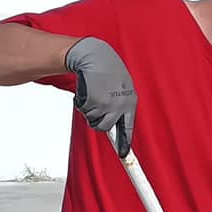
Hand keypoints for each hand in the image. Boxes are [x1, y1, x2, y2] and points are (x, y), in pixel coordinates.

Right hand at [66, 37, 136, 156]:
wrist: (95, 55)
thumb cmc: (107, 69)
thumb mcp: (120, 86)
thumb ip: (119, 103)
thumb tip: (113, 123)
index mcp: (130, 102)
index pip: (128, 128)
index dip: (124, 143)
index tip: (123, 155)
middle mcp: (120, 106)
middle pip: (105, 128)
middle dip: (95, 122)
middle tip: (92, 110)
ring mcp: (107, 105)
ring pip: (92, 120)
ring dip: (87, 109)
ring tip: (91, 93)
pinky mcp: (94, 101)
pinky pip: (83, 110)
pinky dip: (80, 102)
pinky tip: (86, 89)